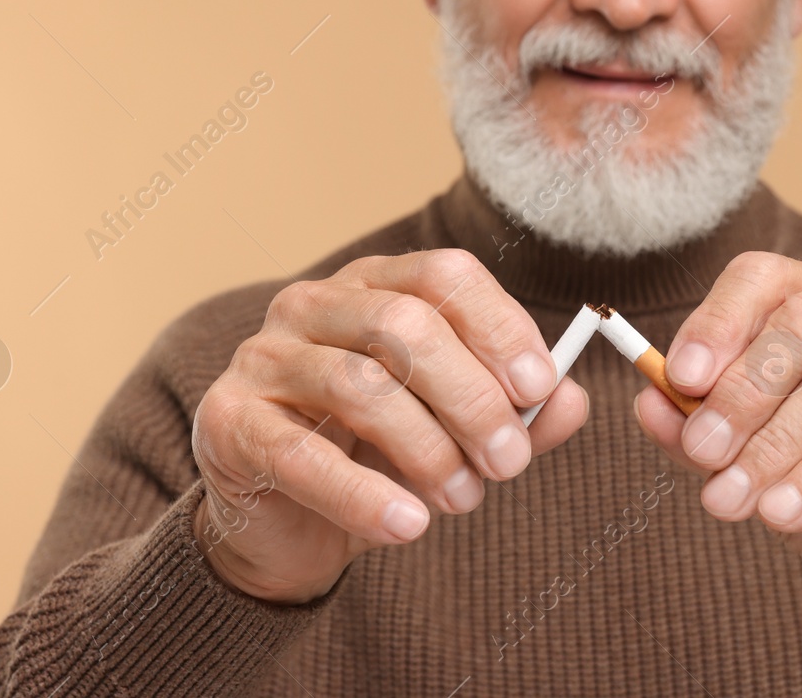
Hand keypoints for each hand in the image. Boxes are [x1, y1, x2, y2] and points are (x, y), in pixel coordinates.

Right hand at [189, 249, 588, 603]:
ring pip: (360, 387)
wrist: (282, 525)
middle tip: (510, 464)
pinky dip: (364, 495)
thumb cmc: (374, 458)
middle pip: (405, 328)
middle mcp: (312, 305)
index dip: (499, 325)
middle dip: (472, 399)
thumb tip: (571, 399)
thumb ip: (514, 413)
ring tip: (465, 501)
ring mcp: (263, 358)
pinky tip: (409, 526)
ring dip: (428, 450)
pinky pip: (303, 456)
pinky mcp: (230, 422)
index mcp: (373, 285)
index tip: (541, 386)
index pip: (443, 275)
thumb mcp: (454, 431)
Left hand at [634, 253, 801, 662]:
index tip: (677, 376)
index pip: (770, 278)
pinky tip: (783, 512)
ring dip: (773, 447)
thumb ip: (702, 426)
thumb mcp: (754, 461)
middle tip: (701, 451)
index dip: (719, 320)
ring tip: (731, 500)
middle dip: (741, 390)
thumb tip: (648, 400)